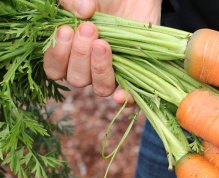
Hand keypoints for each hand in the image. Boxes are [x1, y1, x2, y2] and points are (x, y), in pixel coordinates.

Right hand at [43, 0, 161, 102]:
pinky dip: (125, 99)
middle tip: (89, 29)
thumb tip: (83, 11)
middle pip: (78, 79)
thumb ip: (73, 1)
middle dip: (80, 55)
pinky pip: (129, 98)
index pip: (55, 69)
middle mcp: (88, 69)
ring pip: (100, 88)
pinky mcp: (134, 77)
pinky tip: (121, 94)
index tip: (65, 31)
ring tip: (103, 44)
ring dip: (99, 68)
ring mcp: (112, 74)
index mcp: (69, 54)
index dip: (58, 55)